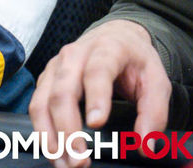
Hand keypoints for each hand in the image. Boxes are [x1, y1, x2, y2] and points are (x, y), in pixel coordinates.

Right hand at [29, 20, 170, 167]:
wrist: (115, 37)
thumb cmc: (135, 61)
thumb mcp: (157, 81)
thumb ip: (155, 112)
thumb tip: (145, 145)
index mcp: (107, 49)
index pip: (97, 71)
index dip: (96, 97)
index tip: (97, 124)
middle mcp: (74, 55)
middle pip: (62, 91)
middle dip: (67, 128)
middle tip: (79, 160)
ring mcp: (55, 66)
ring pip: (42, 100)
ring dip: (49, 134)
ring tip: (63, 162)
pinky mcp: (46, 79)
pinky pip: (36, 105)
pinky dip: (42, 131)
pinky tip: (54, 151)